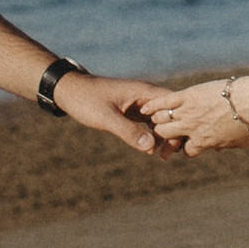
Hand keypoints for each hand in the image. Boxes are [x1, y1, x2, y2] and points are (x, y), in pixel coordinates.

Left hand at [54, 73, 177, 157]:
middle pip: (171, 114)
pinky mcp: (133, 111)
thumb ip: (128, 131)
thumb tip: (151, 147)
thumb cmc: (86, 100)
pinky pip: (150, 123)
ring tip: (164, 156)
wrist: (69, 91)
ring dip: (164, 136)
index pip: (173, 105)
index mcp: (144, 92)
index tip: (178, 144)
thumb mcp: (106, 117)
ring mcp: (140, 103)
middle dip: (174, 132)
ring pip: (162, 120)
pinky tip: (153, 149)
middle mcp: (145, 96)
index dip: (180, 123)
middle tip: (171, 155)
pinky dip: (154, 135)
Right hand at [140, 79, 248, 155]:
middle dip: (163, 135)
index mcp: (204, 142)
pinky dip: (152, 106)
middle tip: (159, 133)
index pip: (187, 150)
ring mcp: (187, 113)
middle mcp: (192, 130)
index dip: (185, 148)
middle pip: (166, 135)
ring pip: (161, 120)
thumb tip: (223, 149)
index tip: (185, 144)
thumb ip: (229, 146)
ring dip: (156, 119)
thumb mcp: (242, 141)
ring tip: (153, 117)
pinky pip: (163, 103)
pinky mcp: (187, 96)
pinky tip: (144, 107)